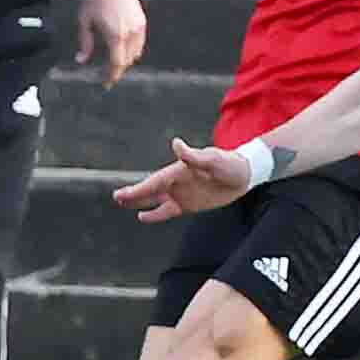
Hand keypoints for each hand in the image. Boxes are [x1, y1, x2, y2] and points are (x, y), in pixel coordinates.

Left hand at [77, 0, 146, 86]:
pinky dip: (132, 50)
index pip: (116, 64)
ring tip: (114, 62)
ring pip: (135, 53)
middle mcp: (130, 33)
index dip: (111, 76)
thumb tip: (81, 60)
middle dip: (117, 69)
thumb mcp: (84, 20)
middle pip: (126, 60)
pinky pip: (140, 43)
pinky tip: (123, 49)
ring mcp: (139, 27)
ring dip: (125, 60)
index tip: (106, 84)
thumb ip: (84, 43)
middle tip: (107, 74)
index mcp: (115, 35)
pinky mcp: (142, 20)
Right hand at [113, 136, 251, 221]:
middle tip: (115, 198)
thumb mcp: (213, 159)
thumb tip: (176, 143)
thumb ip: (194, 156)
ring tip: (122, 203)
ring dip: (139, 202)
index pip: (155, 182)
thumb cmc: (229, 164)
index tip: (123, 194)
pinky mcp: (188, 205)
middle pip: (151, 190)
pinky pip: (167, 211)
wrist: (244, 175)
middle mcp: (177, 182)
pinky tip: (142, 216)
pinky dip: (155, 214)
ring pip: (155, 200)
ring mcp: (181, 193)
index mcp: (179, 171)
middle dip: (133, 194)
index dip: (139, 189)